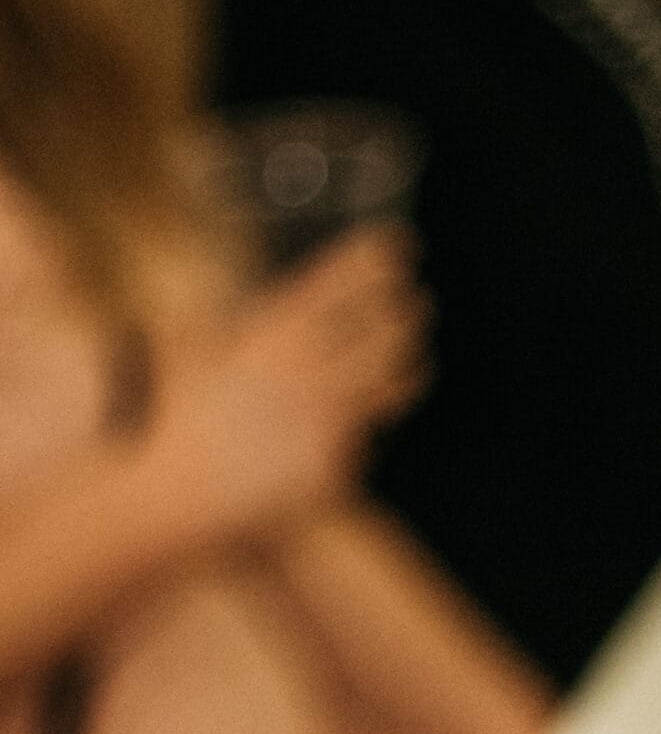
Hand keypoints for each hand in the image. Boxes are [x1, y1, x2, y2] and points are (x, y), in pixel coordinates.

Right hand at [145, 226, 428, 544]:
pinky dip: (364, 421)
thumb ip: (236, 320)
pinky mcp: (335, 465)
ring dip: (407, 360)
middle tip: (417, 299)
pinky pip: (364, 433)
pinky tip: (363, 411)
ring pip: (388, 381)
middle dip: (403, 311)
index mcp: (267, 335)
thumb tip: (261, 299)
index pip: (333, 285)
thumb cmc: (174, 413)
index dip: (370, 260)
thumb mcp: (194, 347)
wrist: (169, 490)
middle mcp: (303, 375)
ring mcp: (323, 422)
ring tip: (417, 347)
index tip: (397, 243)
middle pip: (379, 331)